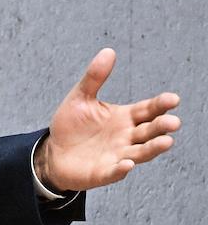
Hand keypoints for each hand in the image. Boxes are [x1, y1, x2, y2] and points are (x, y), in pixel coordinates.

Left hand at [36, 48, 179, 191]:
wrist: (53, 152)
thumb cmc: (71, 126)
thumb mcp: (80, 98)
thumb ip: (94, 78)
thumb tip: (108, 51)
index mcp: (125, 117)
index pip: (147, 110)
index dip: (160, 105)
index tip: (172, 99)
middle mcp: (126, 137)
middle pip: (149, 131)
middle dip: (162, 127)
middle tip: (172, 122)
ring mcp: (117, 156)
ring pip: (140, 152)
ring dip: (153, 148)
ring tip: (166, 141)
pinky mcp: (103, 173)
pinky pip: (115, 172)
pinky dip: (121, 169)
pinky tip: (126, 164)